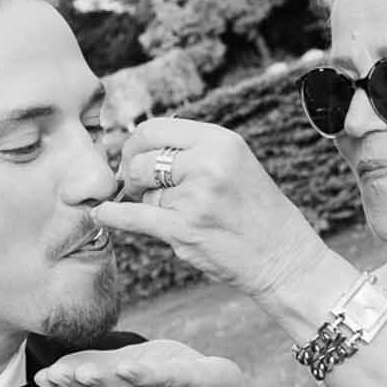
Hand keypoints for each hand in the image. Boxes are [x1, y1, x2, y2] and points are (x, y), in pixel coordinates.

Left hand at [98, 116, 334, 305]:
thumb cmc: (256, 213)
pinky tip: (102, 215)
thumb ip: (192, 152)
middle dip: (131, 175)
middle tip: (137, 189)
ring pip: (143, 193)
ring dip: (148, 205)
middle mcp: (208, 163)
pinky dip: (113, 216)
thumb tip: (134, 149)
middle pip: (140, 158)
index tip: (130, 159)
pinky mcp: (185, 229)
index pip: (155, 129)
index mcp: (220, 141)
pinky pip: (134, 217)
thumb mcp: (233, 164)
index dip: (134, 144)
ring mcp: (196, 197)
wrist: (283, 257)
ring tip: (176, 216)